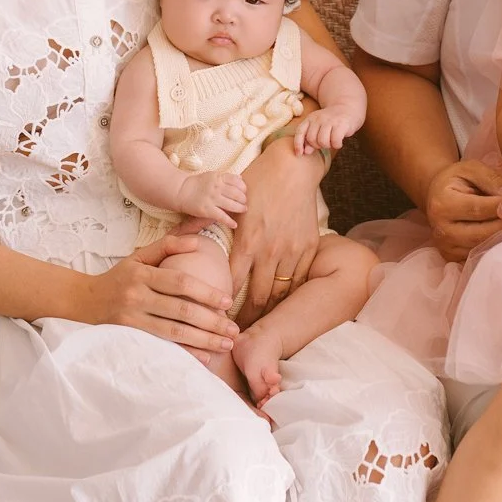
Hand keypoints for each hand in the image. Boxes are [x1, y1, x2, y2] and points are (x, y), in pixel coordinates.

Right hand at [79, 235, 238, 352]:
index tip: (227, 301)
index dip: (206, 292)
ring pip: (173, 332)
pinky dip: (184, 353)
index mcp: (143, 275)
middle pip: (181, 310)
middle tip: (234, 330)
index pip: (180, 282)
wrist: (83, 302)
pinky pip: (161, 347)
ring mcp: (131, 321)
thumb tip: (198, 241)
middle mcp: (136, 297)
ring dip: (203, 339)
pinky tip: (204, 356)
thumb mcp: (139, 257)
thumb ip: (168, 246)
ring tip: (226, 344)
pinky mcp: (128, 339)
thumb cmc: (119, 278)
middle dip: (211, 321)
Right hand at [177, 170, 247, 226]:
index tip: (244, 192)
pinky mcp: (207, 210)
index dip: (243, 188)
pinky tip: (234, 224)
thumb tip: (241, 178)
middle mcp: (216, 187)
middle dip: (243, 199)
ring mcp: (212, 199)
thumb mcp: (212, 176)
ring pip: (232, 205)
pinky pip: (222, 217)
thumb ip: (226, 177)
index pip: (237, 181)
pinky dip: (230, 221)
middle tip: (244, 202)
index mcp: (218, 177)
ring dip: (240, 208)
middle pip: (237, 193)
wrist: (181, 191)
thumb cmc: (198, 183)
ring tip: (243, 210)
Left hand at [231, 140, 323, 323]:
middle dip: (246, 319)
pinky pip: (300, 281)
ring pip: (281, 294)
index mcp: (247, 242)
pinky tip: (282, 306)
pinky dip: (290, 296)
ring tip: (259, 325)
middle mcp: (270, 251)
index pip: (231, 285)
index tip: (216, 318)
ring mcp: (292, 251)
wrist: (293, 168)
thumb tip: (194, 249)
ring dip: (269, 312)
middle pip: (258, 298)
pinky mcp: (308, 248)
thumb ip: (217, 230)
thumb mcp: (231, 207)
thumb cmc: (257, 183)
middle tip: (237, 333)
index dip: (223, 305)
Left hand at [295, 102, 363, 153]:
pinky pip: (335, 141)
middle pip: (311, 139)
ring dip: (328, 146)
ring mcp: (330, 120)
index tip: (299, 154)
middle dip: (317, 145)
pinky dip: (337, 145)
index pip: (300, 131)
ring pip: (322, 141)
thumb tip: (305, 152)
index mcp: (311, 118)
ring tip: (332, 141)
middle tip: (325, 142)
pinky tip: (339, 142)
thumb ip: (310, 139)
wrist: (348, 107)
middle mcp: (319, 118)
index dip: (298, 144)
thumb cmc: (331, 122)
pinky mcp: (341, 124)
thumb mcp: (318, 128)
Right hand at [424, 157, 501, 261]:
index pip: (479, 209)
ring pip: (482, 247)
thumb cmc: (456, 179)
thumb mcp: (471, 168)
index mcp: (442, 204)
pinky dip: (493, 248)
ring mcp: (445, 246)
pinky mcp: (451, 257)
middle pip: (482, 233)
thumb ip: (492, 179)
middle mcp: (440, 229)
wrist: (436, 195)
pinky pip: (478, 256)